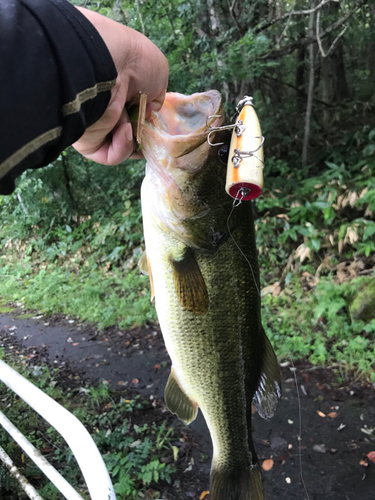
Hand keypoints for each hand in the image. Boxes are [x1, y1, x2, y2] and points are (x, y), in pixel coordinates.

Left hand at [72, 7, 168, 164]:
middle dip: (143, 135)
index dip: (148, 119)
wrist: (107, 65)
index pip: (135, 111)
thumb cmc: (135, 61)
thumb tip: (147, 112)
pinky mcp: (88, 141)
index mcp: (119, 87)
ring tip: (134, 125)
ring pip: (122, 146)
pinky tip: (124, 130)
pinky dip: (122, 147)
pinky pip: (110, 155)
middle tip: (148, 129)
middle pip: (130, 131)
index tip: (156, 121)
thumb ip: (157, 95)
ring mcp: (96, 123)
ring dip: (134, 140)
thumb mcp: (159, 72)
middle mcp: (105, 105)